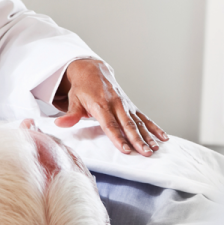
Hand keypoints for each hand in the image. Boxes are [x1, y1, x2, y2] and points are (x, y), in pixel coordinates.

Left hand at [52, 58, 167, 155]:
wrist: (92, 71)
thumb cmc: (82, 89)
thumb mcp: (73, 99)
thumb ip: (70, 114)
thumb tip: (60, 124)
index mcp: (101, 105)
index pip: (110, 124)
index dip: (118, 138)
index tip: (125, 150)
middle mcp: (116, 104)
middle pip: (128, 125)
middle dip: (137, 140)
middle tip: (145, 153)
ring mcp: (125, 105)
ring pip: (139, 122)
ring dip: (148, 136)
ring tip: (155, 148)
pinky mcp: (131, 106)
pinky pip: (144, 117)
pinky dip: (154, 127)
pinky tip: (163, 137)